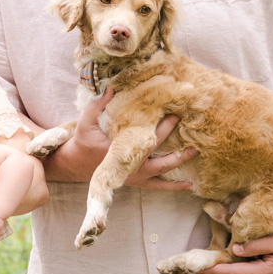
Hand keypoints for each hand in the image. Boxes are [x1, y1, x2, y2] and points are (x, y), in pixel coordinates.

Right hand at [59, 90, 196, 189]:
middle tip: (185, 121)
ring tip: (196, 151)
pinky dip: (173, 185)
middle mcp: (131, 164)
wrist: (76, 165)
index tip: (173, 110)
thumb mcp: (85, 121)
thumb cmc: (83, 141)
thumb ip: (97, 105)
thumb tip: (111, 88)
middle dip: (173, 135)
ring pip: (163, 170)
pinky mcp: (137, 181)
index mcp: (120, 149)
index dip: (161, 123)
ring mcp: (136, 175)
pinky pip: (158, 186)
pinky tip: (189, 185)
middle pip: (158, 150)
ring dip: (181, 160)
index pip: (145, 134)